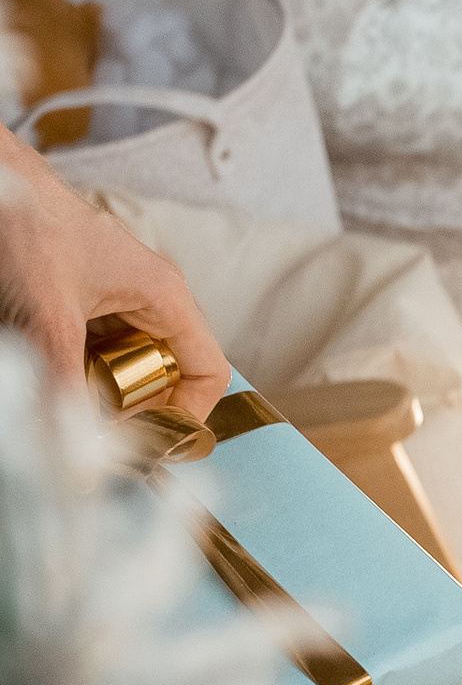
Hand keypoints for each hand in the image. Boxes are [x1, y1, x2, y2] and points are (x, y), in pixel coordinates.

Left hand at [0, 121, 229, 421]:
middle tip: (98, 427)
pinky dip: (82, 369)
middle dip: (137, 407)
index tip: (148, 443)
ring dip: (107, 390)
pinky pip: (102, 350)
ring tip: (71, 398)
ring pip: (133, 366)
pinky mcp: (93, 299)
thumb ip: (65, 387)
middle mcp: (154, 299)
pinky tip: (53, 369)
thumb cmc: (29, 225)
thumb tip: (77, 458)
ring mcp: (123, 298)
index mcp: (166, 297)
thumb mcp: (50, 318)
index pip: (208, 373)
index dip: (186, 416)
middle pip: (169, 376)